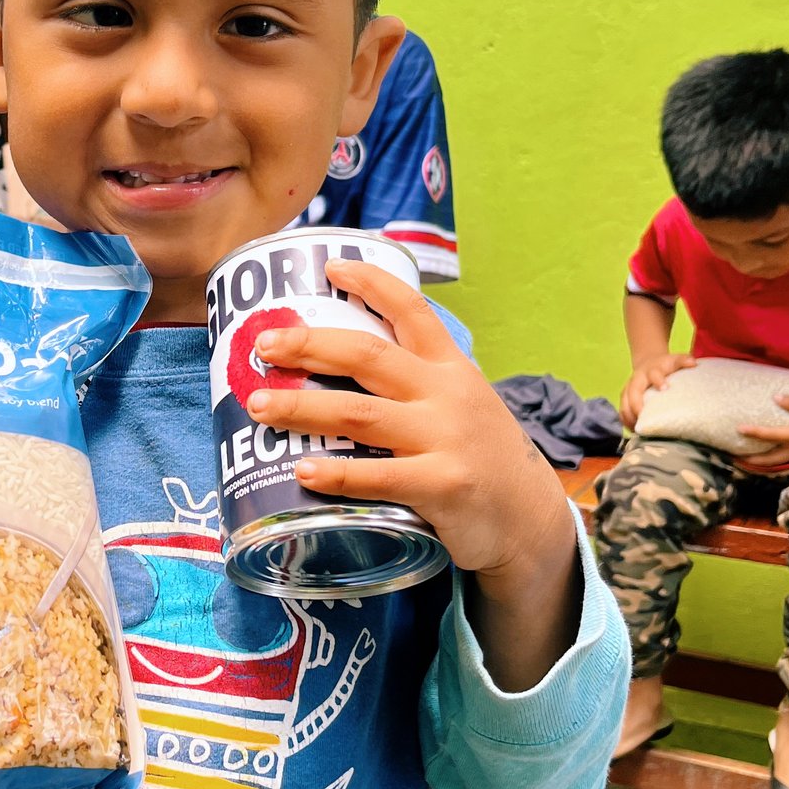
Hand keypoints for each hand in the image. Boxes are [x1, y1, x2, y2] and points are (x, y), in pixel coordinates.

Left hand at [246, 259, 571, 581]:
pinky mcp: (444, 486)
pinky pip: (380, 476)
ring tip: (258, 405)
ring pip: (360, 414)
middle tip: (263, 344)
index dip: (372, 283)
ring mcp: (445, 439)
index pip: (412, 311)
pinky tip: (303, 472)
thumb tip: (344, 366)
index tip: (330, 266)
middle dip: (310, 344)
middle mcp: (447, 395)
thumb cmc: (480, 459)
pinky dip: (338, 473)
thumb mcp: (462, 404)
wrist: (530, 521)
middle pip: (368, 357)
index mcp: (451, 369)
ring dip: (303, 406)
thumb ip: (418, 384)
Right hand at [619, 351, 695, 429]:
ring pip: (624, 402)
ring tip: (638, 429)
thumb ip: (683, 360)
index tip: (665, 389)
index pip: (654, 374)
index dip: (658, 381)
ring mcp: (629, 388)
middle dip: (636, 406)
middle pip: (633, 392)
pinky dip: (626, 420)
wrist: (648, 362)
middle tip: (644, 419)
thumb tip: (693, 363)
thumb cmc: (664, 366)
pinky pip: (622, 409)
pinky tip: (632, 430)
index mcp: (651, 370)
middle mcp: (637, 379)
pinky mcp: (625, 396)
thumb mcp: (674, 360)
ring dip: (629, 416)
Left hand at [738, 396, 788, 470]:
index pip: (769, 435)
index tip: (738, 429)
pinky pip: (786, 462)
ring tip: (746, 461)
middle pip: (768, 460)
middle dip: (750, 461)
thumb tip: (775, 398)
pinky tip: (769, 458)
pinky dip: (774, 463)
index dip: (753, 432)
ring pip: (777, 464)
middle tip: (734, 459)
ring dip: (760, 464)